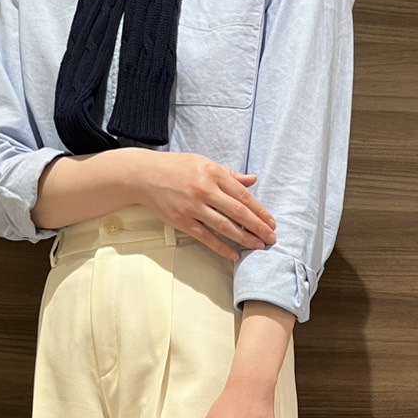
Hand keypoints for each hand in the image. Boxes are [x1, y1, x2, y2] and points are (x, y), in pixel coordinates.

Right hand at [138, 152, 276, 262]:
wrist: (145, 175)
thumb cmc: (177, 168)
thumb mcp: (205, 163)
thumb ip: (230, 175)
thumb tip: (253, 181)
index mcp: (213, 174)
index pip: (243, 195)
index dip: (260, 211)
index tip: (271, 222)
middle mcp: (205, 190)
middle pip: (238, 212)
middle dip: (257, 227)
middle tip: (271, 238)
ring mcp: (193, 207)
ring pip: (224, 226)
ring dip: (244, 238)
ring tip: (258, 247)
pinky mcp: (182, 221)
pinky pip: (206, 237)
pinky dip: (221, 247)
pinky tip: (234, 254)